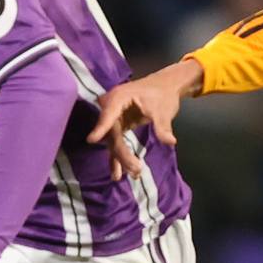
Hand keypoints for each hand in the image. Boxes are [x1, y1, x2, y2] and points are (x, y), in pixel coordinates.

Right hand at [87, 58, 203, 180]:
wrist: (165, 87)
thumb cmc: (163, 94)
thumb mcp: (164, 111)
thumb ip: (163, 127)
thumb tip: (170, 141)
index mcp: (119, 98)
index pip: (108, 114)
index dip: (101, 127)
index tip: (92, 140)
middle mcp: (111, 107)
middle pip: (112, 134)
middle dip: (122, 154)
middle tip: (136, 170)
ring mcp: (113, 117)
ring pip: (113, 141)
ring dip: (121, 159)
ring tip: (134, 174)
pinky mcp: (118, 125)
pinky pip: (115, 142)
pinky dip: (118, 157)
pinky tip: (118, 174)